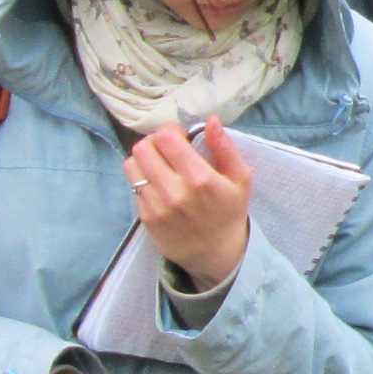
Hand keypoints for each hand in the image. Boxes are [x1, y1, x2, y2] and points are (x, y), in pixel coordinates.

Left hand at [127, 118, 252, 292]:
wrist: (215, 253)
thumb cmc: (229, 211)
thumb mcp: (240, 178)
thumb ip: (225, 147)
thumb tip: (212, 120)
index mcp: (199, 178)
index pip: (165, 138)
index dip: (170, 130)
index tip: (180, 137)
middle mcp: (174, 191)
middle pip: (143, 148)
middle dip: (154, 142)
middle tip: (167, 149)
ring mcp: (156, 205)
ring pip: (132, 165)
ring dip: (144, 159)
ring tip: (159, 165)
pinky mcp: (145, 217)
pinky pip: (134, 186)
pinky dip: (144, 180)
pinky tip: (159, 186)